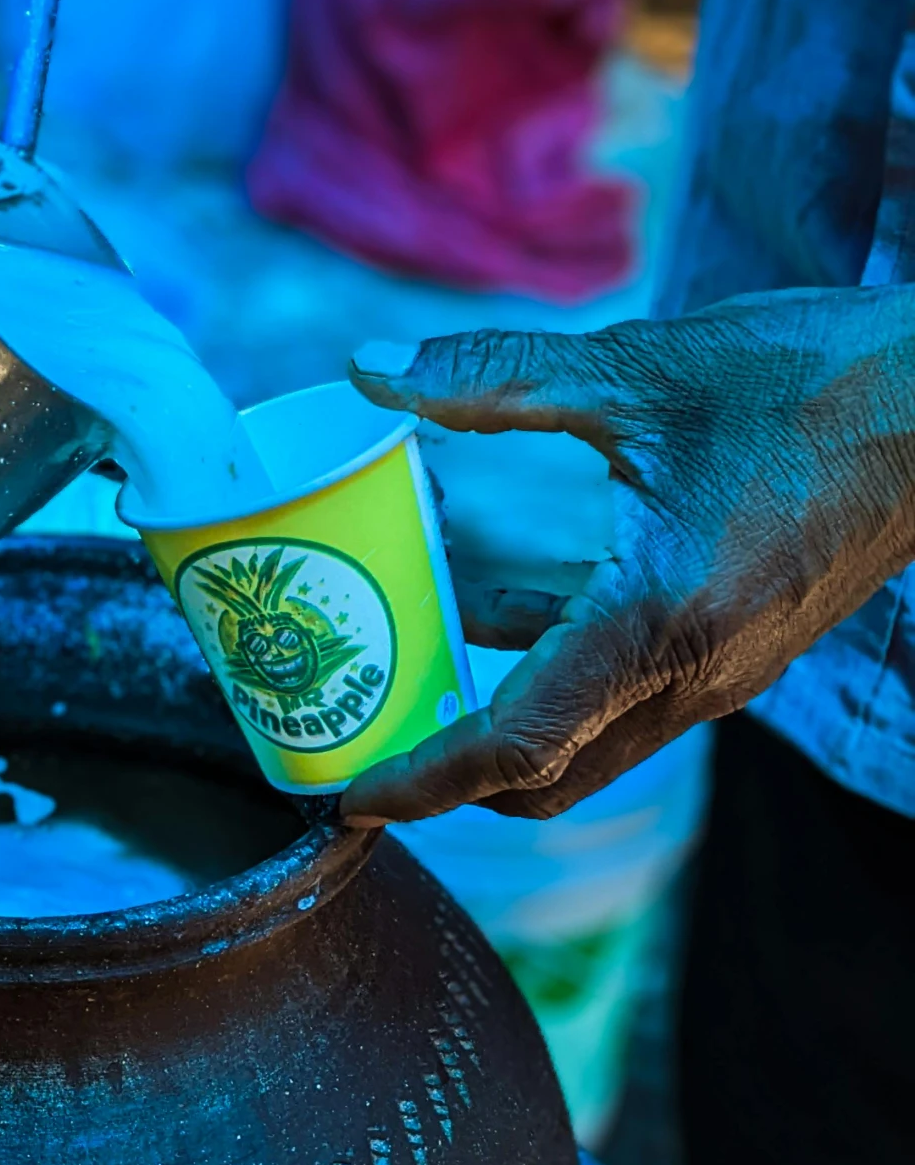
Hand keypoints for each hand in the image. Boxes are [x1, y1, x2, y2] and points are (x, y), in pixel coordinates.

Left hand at [344, 287, 914, 821]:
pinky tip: (494, 600)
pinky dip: (549, 676)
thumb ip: (494, 377)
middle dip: (447, 775)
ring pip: (583, 743)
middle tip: (362, 733)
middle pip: (543, 777)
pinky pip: (622, 699)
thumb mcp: (642, 369)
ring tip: (411, 656)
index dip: (423, 779)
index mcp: (660, 618)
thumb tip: (371, 371)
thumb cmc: (815, 380)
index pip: (517, 744)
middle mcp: (692, 674)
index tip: (349, 795)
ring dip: (495, 719)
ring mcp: (721, 675)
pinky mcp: (735, 653)